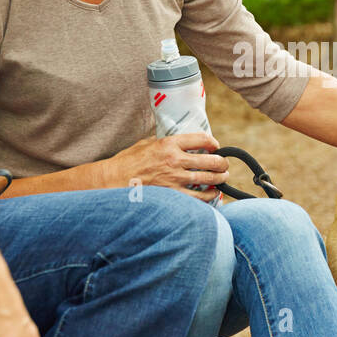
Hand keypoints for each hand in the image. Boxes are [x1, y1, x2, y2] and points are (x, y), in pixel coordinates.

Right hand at [108, 132, 228, 201]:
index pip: (201, 139)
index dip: (213, 143)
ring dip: (220, 178)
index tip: (215, 146)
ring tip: (223, 177)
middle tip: (224, 165)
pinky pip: (199, 197)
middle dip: (221, 163)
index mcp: (169, 144)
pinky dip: (210, 196)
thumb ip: (164, 141)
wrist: (113, 181)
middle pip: (210, 160)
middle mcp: (175, 160)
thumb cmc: (128, 162)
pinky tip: (213, 194)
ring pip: (208, 179)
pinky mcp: (173, 195)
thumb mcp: (146, 143)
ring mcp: (175, 179)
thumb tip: (179, 142)